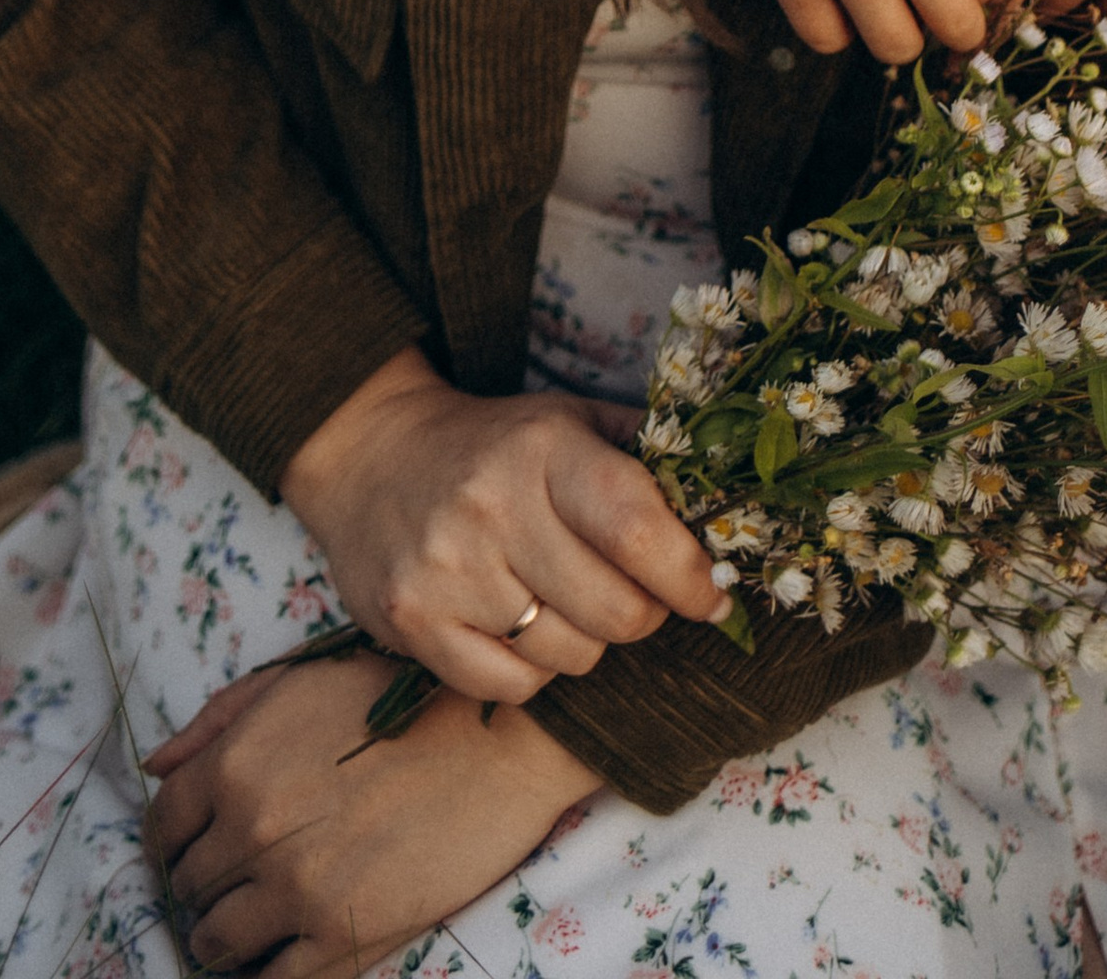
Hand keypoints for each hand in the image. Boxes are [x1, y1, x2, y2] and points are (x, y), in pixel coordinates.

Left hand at [144, 651, 589, 974]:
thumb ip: (218, 721)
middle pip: (189, 888)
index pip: (161, 828)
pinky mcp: (343, 935)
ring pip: (218, 944)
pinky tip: (285, 953)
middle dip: (204, 888)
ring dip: (225, 940)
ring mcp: (296, 888)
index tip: (189, 853)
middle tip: (234, 885)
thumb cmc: (399, 698)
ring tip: (254, 927)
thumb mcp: (299, 680)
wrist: (496, 740)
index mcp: (235, 763)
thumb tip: (153, 764)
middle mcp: (253, 828)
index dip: (170, 845)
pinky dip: (267, 975)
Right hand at [277, 351, 724, 702]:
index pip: (640, 531)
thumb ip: (648, 454)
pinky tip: (516, 625)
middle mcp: (493, 507)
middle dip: (643, 615)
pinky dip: (532, 670)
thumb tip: (735, 504)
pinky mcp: (413, 622)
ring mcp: (447, 569)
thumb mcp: (572, 420)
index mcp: (545, 448)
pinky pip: (514, 686)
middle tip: (632, 595)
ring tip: (561, 599)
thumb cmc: (496, 445)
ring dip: (585, 641)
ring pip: (570, 657)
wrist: (371, 455)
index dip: (691, 576)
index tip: (712, 593)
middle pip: (616, 613)